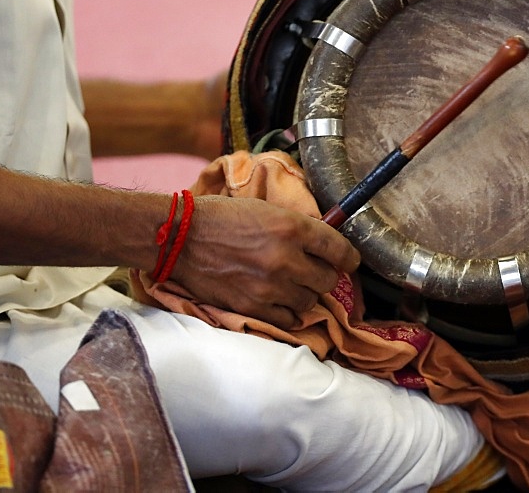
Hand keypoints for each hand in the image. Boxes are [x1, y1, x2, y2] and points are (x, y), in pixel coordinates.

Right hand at [171, 196, 360, 327]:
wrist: (180, 238)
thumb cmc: (221, 217)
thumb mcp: (266, 209)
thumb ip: (297, 227)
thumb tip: (325, 242)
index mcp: (292, 227)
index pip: (341, 250)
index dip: (349, 258)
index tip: (348, 262)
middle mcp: (286, 258)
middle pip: (328, 280)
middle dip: (322, 275)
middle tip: (309, 270)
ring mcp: (270, 286)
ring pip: (309, 302)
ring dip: (303, 294)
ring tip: (286, 284)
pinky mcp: (253, 307)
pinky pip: (289, 319)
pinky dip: (286, 312)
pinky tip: (276, 300)